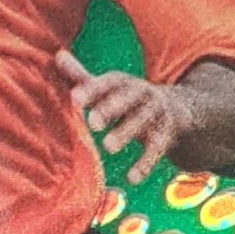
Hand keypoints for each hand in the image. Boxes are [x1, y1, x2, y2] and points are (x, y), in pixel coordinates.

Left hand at [55, 49, 195, 185]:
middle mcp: (141, 94)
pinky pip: (157, 149)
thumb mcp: (108, 87)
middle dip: (111, 108)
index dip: (92, 90)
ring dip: (126, 133)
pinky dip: (145, 164)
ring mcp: (156, 114)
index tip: (74, 99)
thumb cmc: (128, 99)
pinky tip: (131, 178)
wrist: (177, 108)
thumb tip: (57, 55)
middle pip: (127, 98)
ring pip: (142, 122)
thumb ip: (82, 77)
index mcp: (123, 82)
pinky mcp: (166, 135)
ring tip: (107, 147)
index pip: (107, 83)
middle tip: (92, 122)